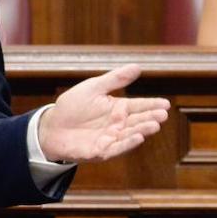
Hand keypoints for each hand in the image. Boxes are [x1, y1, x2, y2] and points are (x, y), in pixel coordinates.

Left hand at [37, 64, 169, 163]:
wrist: (51, 127)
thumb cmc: (72, 106)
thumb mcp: (93, 88)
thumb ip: (115, 79)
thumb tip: (138, 66)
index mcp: (118, 108)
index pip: (139, 105)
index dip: (152, 105)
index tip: (165, 104)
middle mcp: (118, 124)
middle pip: (138, 120)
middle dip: (151, 118)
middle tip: (163, 114)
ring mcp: (111, 138)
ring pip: (130, 134)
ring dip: (142, 130)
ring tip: (154, 125)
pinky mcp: (101, 151)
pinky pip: (117, 147)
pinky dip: (127, 143)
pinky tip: (138, 137)